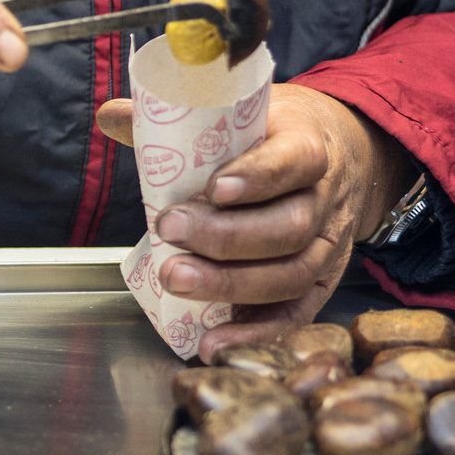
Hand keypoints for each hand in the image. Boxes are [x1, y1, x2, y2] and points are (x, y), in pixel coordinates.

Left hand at [96, 84, 413, 359]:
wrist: (343, 153)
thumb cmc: (277, 135)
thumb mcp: (244, 113)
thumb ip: (179, 116)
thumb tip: (111, 115)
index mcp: (309, 146)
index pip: (295, 161)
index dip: (258, 177)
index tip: (214, 187)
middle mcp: (325, 199)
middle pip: (289, 226)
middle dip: (226, 237)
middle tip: (171, 230)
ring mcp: (328, 245)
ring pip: (291, 273)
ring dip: (231, 284)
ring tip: (177, 280)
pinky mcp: (322, 281)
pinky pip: (296, 314)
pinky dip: (256, 332)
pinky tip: (214, 342)